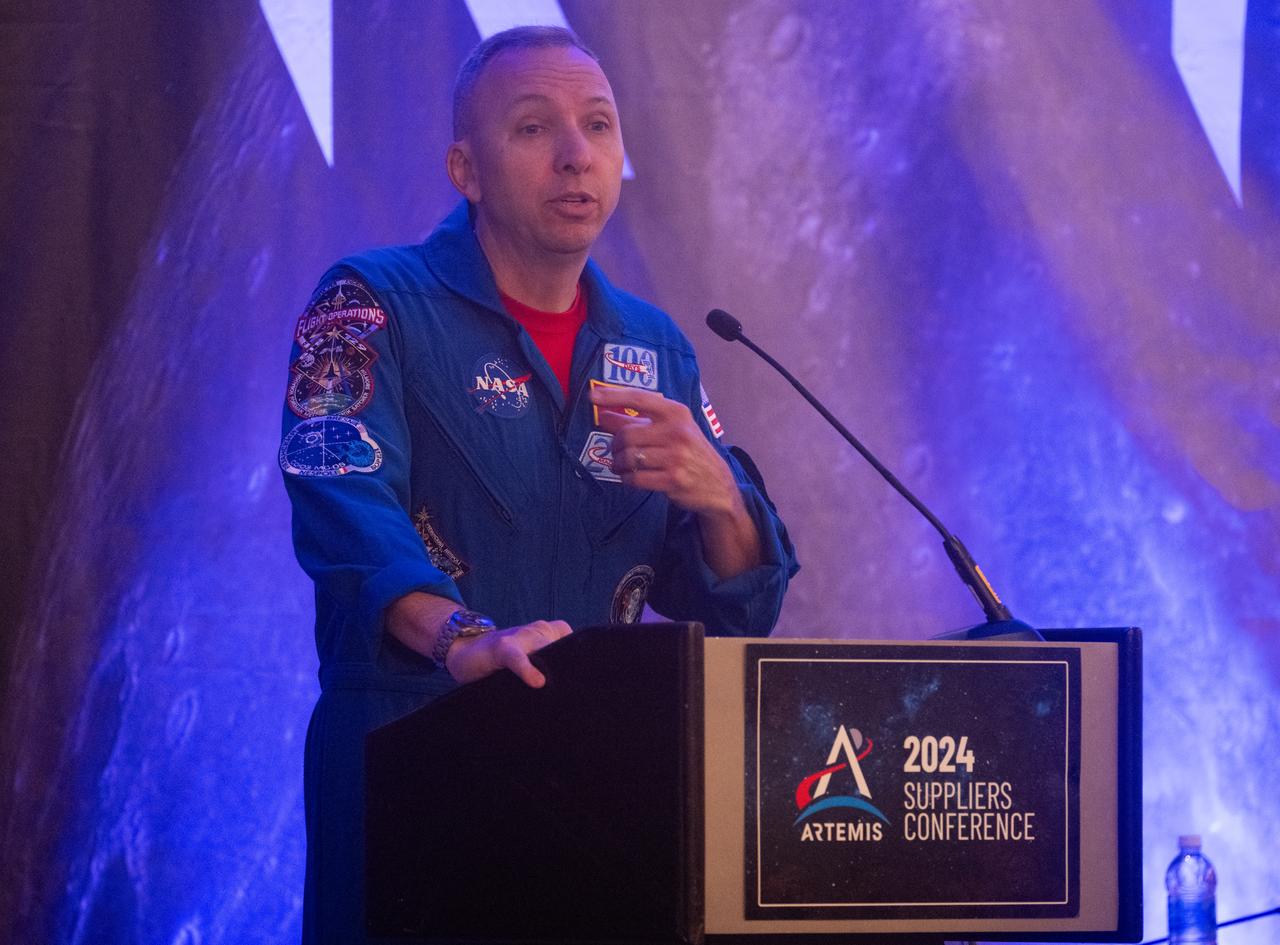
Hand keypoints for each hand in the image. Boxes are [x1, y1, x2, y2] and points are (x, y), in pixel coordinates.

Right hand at [385, 592, 571, 687]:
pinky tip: (536, 682)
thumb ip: (549, 670)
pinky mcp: (502, 647)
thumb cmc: (501, 662)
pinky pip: (517, 657)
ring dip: (553, 667)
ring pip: (545, 648)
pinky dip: (527, 669)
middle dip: (573, 667)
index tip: (594, 677)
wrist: (464, 650)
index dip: (583, 659)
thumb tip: (572, 696)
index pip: (574, 640)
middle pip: (564, 647)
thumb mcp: (530, 661)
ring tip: (561, 689)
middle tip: (585, 691)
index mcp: (547, 635)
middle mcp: (538, 632)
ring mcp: (520, 637)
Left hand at [590, 385, 740, 515]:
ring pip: (628, 457)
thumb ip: (635, 421)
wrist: (718, 484)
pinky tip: (631, 477)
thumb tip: (601, 414)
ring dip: (619, 464)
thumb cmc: (688, 451)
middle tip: (617, 451)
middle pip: (627, 435)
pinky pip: (635, 478)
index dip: (613, 396)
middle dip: (615, 446)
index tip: (592, 396)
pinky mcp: (673, 479)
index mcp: (676, 413)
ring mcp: (676, 456)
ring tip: (623, 466)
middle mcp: (677, 431)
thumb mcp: (669, 430)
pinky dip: (626, 479)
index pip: (639, 398)